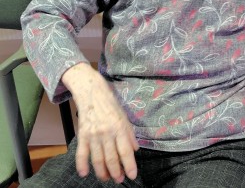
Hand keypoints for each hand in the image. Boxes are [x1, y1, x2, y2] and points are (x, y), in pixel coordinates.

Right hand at [62, 63, 138, 182]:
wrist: (92, 93)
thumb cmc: (111, 105)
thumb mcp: (125, 117)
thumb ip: (130, 134)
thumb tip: (135, 150)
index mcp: (120, 128)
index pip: (126, 151)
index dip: (130, 165)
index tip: (133, 175)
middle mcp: (107, 133)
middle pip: (112, 158)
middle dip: (116, 172)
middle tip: (119, 180)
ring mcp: (94, 135)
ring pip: (98, 159)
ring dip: (102, 172)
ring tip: (106, 179)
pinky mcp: (82, 135)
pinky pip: (81, 153)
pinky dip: (82, 164)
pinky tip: (84, 173)